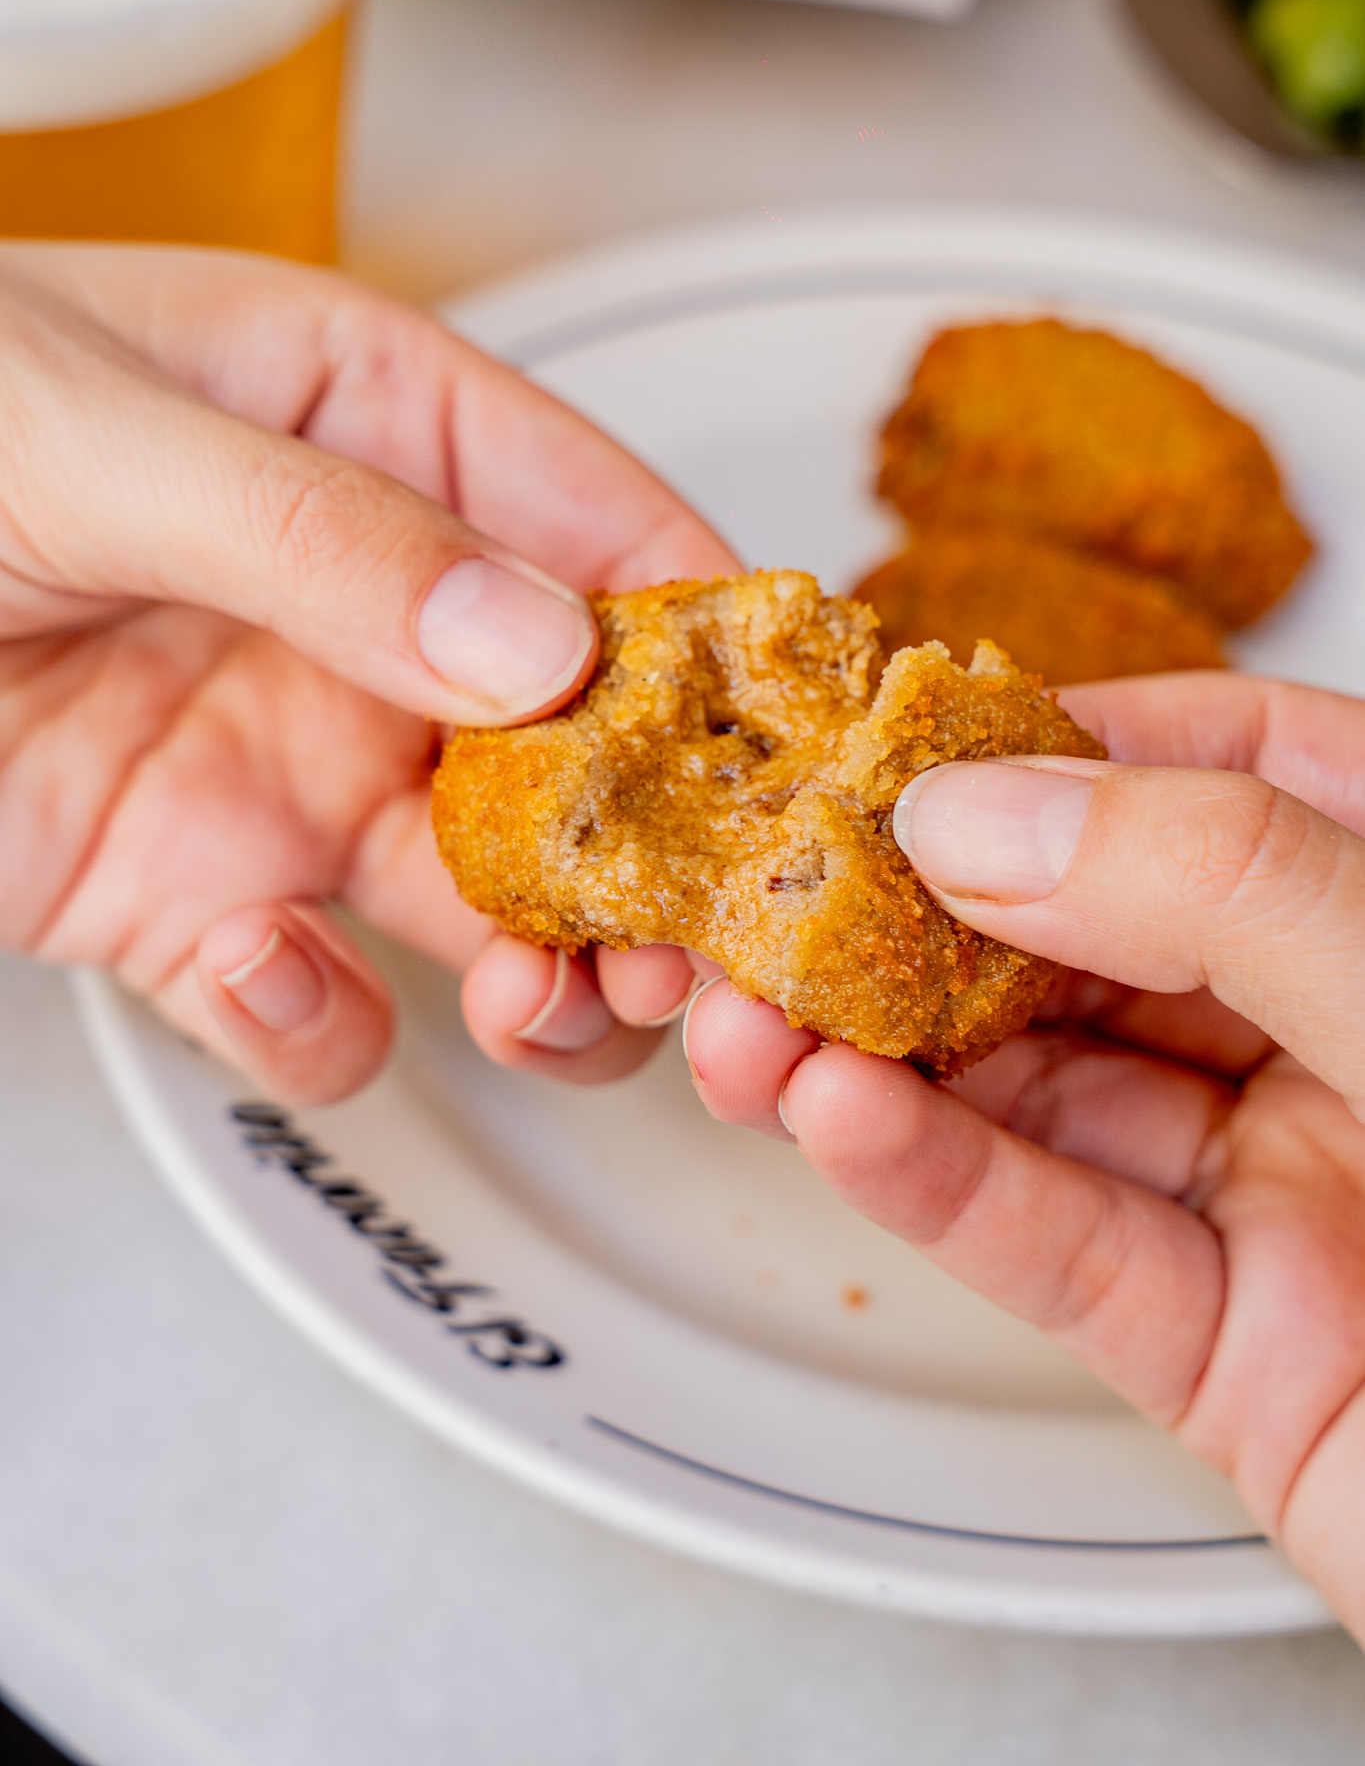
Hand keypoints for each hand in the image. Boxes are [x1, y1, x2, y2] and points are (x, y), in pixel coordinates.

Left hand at [0, 244, 735, 1099]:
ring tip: (548, 1005)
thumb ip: (328, 538)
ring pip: (487, 899)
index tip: (799, 747)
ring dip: (542, 971)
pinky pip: (307, 995)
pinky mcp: (188, 895)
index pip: (608, 531)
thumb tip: (539, 645)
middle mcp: (369, 617)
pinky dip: (311, 1023)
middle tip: (707, 943)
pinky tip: (263, 974)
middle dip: (659, 854)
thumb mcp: (97, 433)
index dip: (718, 641)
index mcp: (381, 441)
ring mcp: (287, 764)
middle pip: (587, 751)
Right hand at [683, 670, 1364, 1638]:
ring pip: (1047, 1088)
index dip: (1058, 742)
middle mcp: (1347, 1031)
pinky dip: (936, 1181)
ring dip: (883, 1054)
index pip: (1227, 768)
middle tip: (768, 893)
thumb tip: (983, 810)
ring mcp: (1285, 1187)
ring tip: (746, 1020)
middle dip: (920, 911)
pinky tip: (827, 1120)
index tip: (901, 740)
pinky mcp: (1230, 1345)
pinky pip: (1061, 1242)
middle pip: (1096, 931)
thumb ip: (1224, 882)